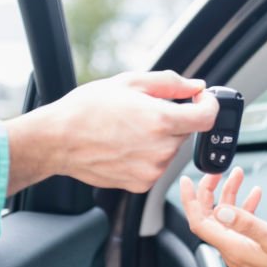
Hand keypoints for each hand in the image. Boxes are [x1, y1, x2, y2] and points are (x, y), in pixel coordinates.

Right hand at [40, 70, 218, 191]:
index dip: (207, 103)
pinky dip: (148, 154)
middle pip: (187, 131)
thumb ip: (170, 83)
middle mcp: (161, 149)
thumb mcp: (129, 82)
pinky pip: (156, 165)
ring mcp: (152, 170)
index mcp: (162, 121)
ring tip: (129, 128)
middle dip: (174, 118)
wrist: (58, 140)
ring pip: (171, 149)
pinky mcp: (142, 184)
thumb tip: (195, 86)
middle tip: (144, 110)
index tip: (200, 98)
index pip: (207, 116)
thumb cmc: (87, 109)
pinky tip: (125, 145)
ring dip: (160, 137)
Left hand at [180, 167, 266, 266]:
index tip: (187, 181)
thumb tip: (221, 210)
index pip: (199, 222)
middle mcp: (234, 252)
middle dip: (210, 192)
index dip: (190, 200)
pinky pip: (242, 225)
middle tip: (217, 173)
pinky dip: (245, 207)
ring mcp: (245, 251)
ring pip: (227, 219)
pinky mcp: (256, 250)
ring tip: (238, 176)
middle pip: (210, 218)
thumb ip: (246, 223)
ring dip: (230, 195)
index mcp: (233, 249)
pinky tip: (256, 195)